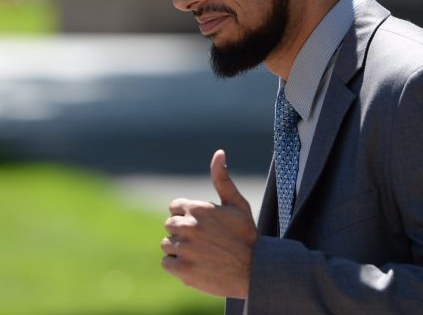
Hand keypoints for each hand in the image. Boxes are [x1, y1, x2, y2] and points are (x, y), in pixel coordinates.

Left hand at [161, 149, 257, 297]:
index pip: (174, 207)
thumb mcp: (237, 204)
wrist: (255, 270)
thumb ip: (222, 179)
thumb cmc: (246, 235)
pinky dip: (177, 266)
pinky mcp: (182, 269)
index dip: (188, 216)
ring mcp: (185, 248)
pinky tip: (196, 266)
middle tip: (204, 242)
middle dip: (183, 232)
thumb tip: (219, 152)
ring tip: (201, 254)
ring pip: (167, 245)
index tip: (202, 226)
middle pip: (170, 226)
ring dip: (179, 250)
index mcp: (198, 208)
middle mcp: (189, 226)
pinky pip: (167, 263)